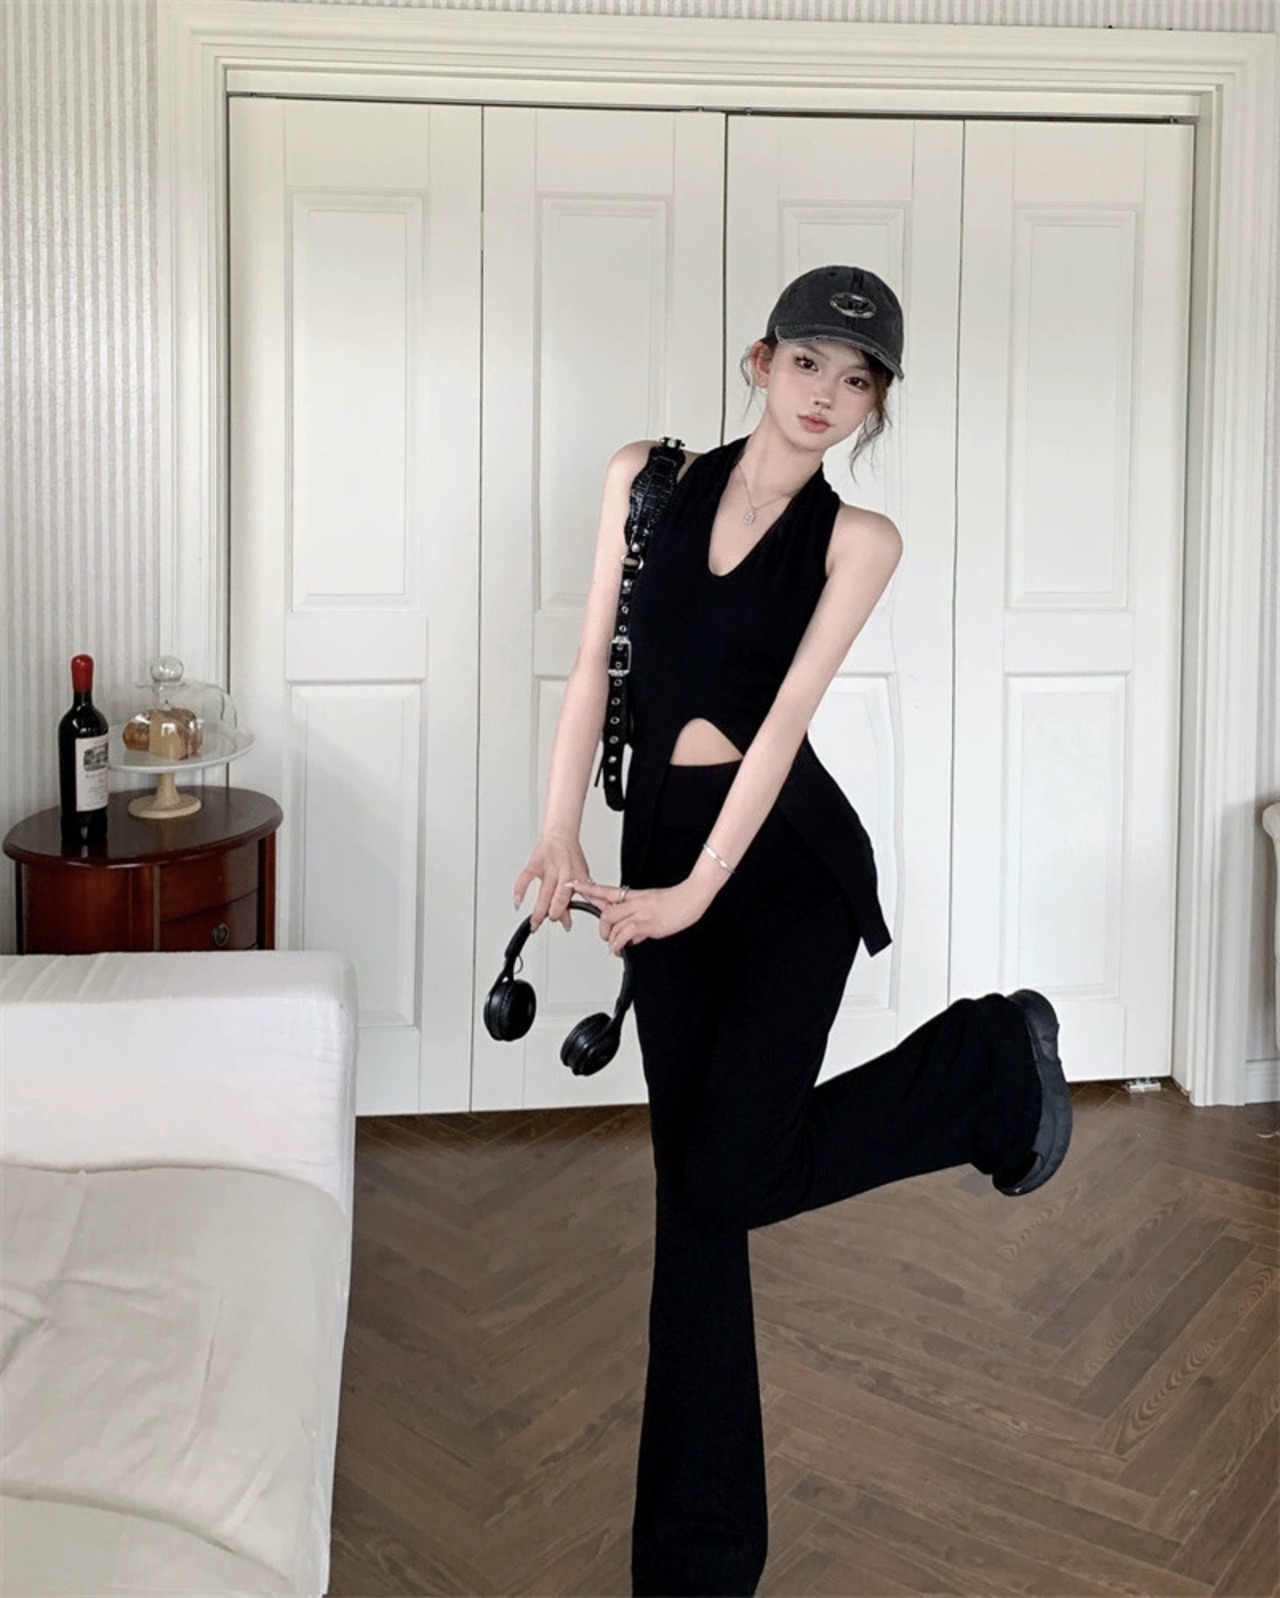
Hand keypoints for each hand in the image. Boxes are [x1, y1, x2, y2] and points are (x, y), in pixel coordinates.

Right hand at [513, 835, 591, 931]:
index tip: (565, 925)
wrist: (561, 834)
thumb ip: (578, 896)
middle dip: (552, 913)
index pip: (571, 897)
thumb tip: (570, 920)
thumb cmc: (571, 857)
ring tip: (534, 923)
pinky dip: (520, 890)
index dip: (566, 912)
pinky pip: (525, 878)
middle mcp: (562, 871)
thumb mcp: (581, 875)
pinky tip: (517, 902)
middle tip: (546, 924)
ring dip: (538, 910)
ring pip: (543, 892)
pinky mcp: (534, 863)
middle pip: (557, 896)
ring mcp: (548, 867)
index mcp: (576, 875)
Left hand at [568, 876, 712, 953]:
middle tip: (605, 936)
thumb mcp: (652, 905)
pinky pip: (625, 934)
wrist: (692, 897)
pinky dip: (619, 944)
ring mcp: (640, 912)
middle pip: (606, 912)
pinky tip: (620, 948)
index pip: (605, 890)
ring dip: (611, 939)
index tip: (573, 885)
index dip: (587, 888)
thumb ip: (638, 920)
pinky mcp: (648, 924)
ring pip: (614, 925)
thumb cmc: (675, 901)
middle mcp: (634, 902)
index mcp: (634, 895)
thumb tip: (632, 937)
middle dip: (602, 927)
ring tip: (614, 947)